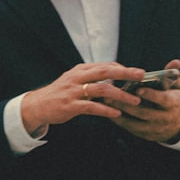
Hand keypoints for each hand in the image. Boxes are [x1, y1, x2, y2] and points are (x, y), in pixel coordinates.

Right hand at [21, 62, 145, 136]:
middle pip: (105, 72)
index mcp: (79, 70)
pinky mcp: (70, 105)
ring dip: (121, 95)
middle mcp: (77, 78)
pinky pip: (92, 107)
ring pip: (102, 90)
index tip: (137, 73)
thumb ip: (91, 78)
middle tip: (142, 76)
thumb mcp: (74, 80)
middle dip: (125, 74)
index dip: (122, 68)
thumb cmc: (59, 93)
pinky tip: (117, 113)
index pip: (105, 65)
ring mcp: (73, 91)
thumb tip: (114, 77)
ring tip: (135, 101)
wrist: (37, 105)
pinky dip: (106, 110)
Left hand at [104, 59, 179, 143]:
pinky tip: (107, 110)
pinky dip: (118, 120)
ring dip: (119, 112)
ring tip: (106, 101)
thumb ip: (172, 74)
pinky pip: (130, 128)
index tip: (138, 89)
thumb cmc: (173, 98)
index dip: (151, 95)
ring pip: (135, 122)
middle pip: (145, 113)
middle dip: (127, 104)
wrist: (178, 123)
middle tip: (111, 95)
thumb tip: (176, 62)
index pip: (163, 100)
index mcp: (174, 104)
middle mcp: (165, 118)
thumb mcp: (176, 87)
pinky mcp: (145, 134)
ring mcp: (154, 128)